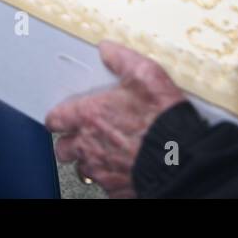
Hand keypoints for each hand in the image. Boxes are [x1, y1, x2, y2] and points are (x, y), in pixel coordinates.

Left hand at [46, 41, 185, 197]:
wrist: (181, 157)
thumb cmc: (163, 118)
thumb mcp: (146, 75)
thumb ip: (122, 60)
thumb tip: (107, 49)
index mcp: (90, 115)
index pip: (56, 119)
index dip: (59, 117)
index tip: (64, 116)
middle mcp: (89, 145)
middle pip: (63, 148)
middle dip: (71, 142)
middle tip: (85, 135)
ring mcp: (101, 170)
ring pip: (82, 168)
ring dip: (90, 160)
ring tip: (106, 151)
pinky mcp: (116, 188)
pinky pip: (105, 184)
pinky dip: (111, 176)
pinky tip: (124, 166)